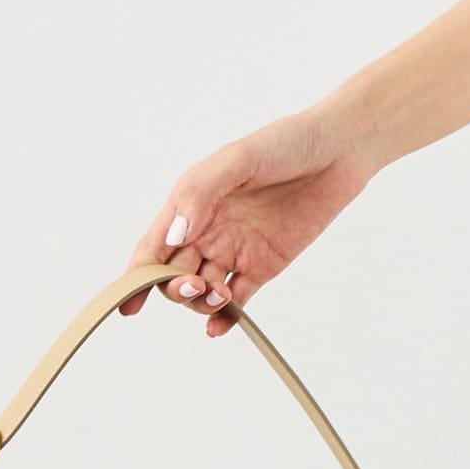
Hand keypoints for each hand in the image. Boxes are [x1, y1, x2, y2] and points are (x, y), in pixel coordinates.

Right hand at [117, 103, 372, 337]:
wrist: (341, 148)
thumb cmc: (287, 142)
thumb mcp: (240, 158)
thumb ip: (202, 193)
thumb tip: (174, 234)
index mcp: (193, 203)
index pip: (153, 246)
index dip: (135, 277)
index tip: (128, 304)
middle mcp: (209, 229)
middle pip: (173, 275)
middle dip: (173, 288)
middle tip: (194, 285)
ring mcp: (236, 249)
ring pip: (202, 291)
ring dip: (200, 303)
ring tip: (220, 296)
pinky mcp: (265, 264)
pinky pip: (238, 300)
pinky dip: (226, 317)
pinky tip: (222, 326)